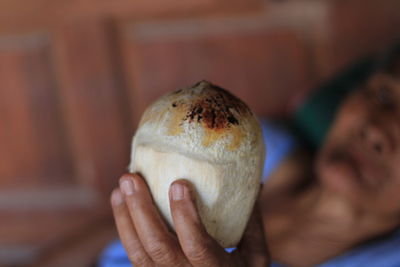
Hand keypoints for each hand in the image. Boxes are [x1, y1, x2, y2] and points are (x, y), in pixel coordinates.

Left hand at [111, 173, 269, 266]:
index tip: (179, 183)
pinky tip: (120, 204)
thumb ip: (252, 223)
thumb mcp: (255, 257)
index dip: (185, 216)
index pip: (197, 246)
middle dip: (140, 210)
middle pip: (157, 247)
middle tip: (131, 177)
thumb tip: (254, 183)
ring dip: (125, 217)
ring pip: (137, 252)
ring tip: (120, 188)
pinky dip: (124, 227)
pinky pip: (134, 254)